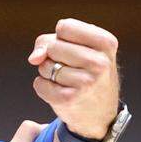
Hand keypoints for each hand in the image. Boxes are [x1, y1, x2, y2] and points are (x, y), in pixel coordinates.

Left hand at [28, 18, 120, 139]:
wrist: (99, 114)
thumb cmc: (87, 74)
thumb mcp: (81, 50)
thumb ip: (51, 42)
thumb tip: (34, 58)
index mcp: (106, 43)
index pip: (64, 26)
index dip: (60, 38)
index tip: (73, 50)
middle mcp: (100, 62)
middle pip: (52, 46)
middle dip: (52, 56)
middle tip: (71, 69)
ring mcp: (86, 82)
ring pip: (44, 65)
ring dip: (48, 73)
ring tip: (68, 81)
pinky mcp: (69, 99)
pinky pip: (39, 84)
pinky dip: (43, 87)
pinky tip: (60, 92)